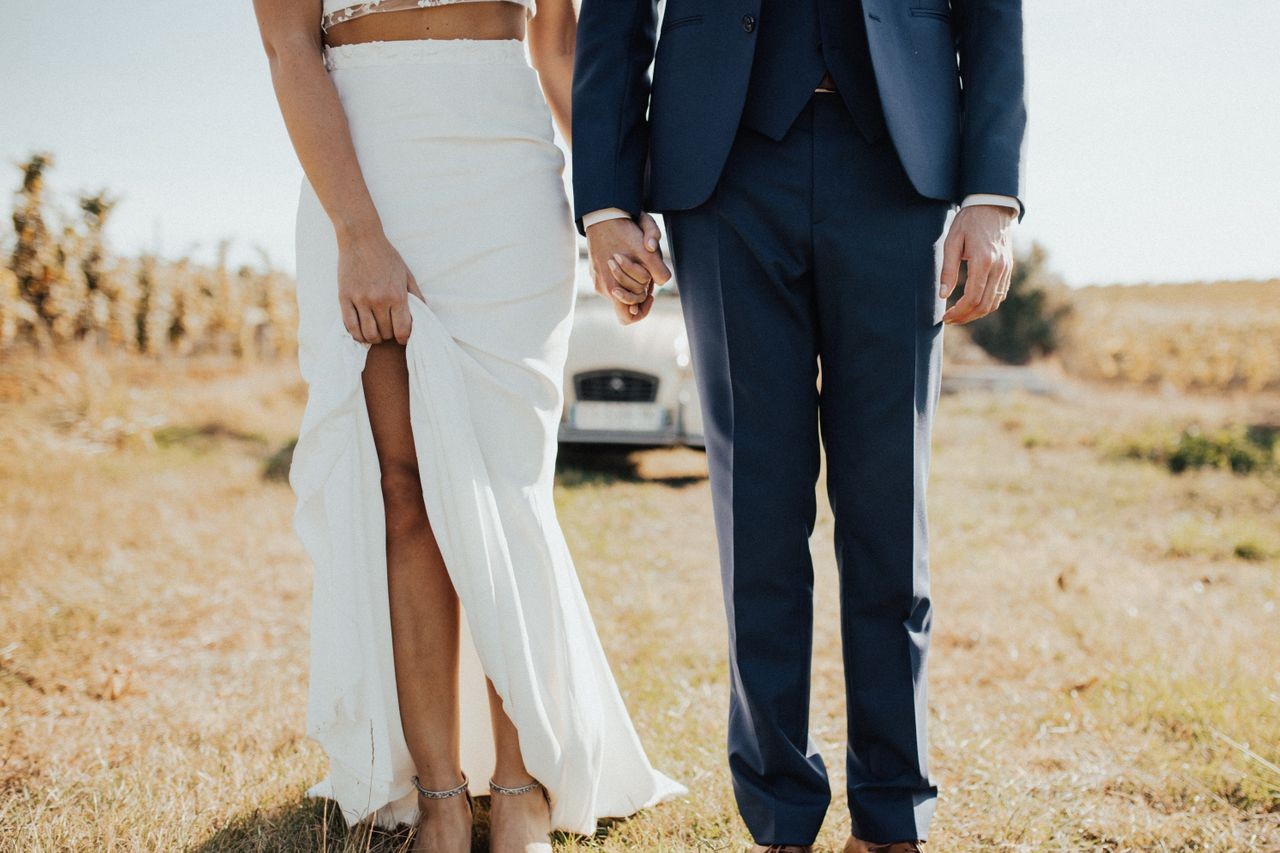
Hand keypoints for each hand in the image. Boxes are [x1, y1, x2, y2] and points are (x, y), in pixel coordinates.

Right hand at [336, 229, 423, 344]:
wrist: (361, 238)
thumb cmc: (386, 256)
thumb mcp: (407, 274)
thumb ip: (416, 296)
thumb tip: (424, 316)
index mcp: (397, 295)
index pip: (403, 330)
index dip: (403, 338)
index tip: (401, 336)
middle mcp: (379, 300)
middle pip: (386, 333)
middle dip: (389, 335)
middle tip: (388, 330)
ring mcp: (360, 300)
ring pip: (368, 334)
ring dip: (373, 338)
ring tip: (375, 332)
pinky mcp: (344, 298)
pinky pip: (350, 326)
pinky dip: (357, 334)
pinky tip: (361, 331)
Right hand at [585, 213, 671, 324]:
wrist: (602, 214)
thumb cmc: (625, 228)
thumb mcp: (647, 247)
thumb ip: (658, 267)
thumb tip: (661, 282)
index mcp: (614, 286)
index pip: (629, 317)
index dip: (643, 309)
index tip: (650, 294)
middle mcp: (604, 288)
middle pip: (629, 301)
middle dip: (641, 290)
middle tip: (647, 273)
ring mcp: (598, 282)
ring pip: (621, 291)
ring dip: (633, 281)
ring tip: (637, 263)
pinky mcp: (595, 275)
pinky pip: (613, 283)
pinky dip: (623, 276)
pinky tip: (627, 260)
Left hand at [940, 204, 1015, 324]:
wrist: (992, 207)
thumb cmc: (968, 222)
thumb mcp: (952, 242)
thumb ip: (948, 269)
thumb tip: (943, 295)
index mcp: (983, 261)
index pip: (972, 297)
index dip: (958, 312)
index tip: (945, 317)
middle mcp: (998, 267)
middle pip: (984, 305)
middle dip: (966, 317)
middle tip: (950, 320)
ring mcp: (1006, 269)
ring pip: (994, 302)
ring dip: (977, 314)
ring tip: (960, 316)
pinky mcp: (1009, 268)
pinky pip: (1000, 294)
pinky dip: (988, 304)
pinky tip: (974, 306)